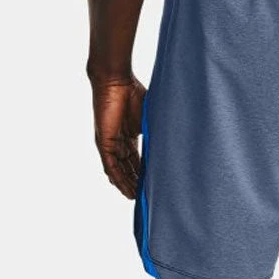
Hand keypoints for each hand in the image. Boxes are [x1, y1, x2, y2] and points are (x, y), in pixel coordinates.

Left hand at [92, 78, 146, 198]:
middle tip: (145, 196)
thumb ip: (156, 131)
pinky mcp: (104, 143)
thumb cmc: (133, 93)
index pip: (136, 159)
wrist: (116, 81)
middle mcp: (118, 142)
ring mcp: (110, 143)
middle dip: (135, 182)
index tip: (152, 184)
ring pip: (118, 170)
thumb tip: (174, 142)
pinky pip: (110, 166)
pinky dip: (118, 178)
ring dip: (126, 184)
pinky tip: (126, 189)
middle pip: (127, 168)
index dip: (143, 173)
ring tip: (136, 198)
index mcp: (128, 135)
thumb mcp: (148, 118)